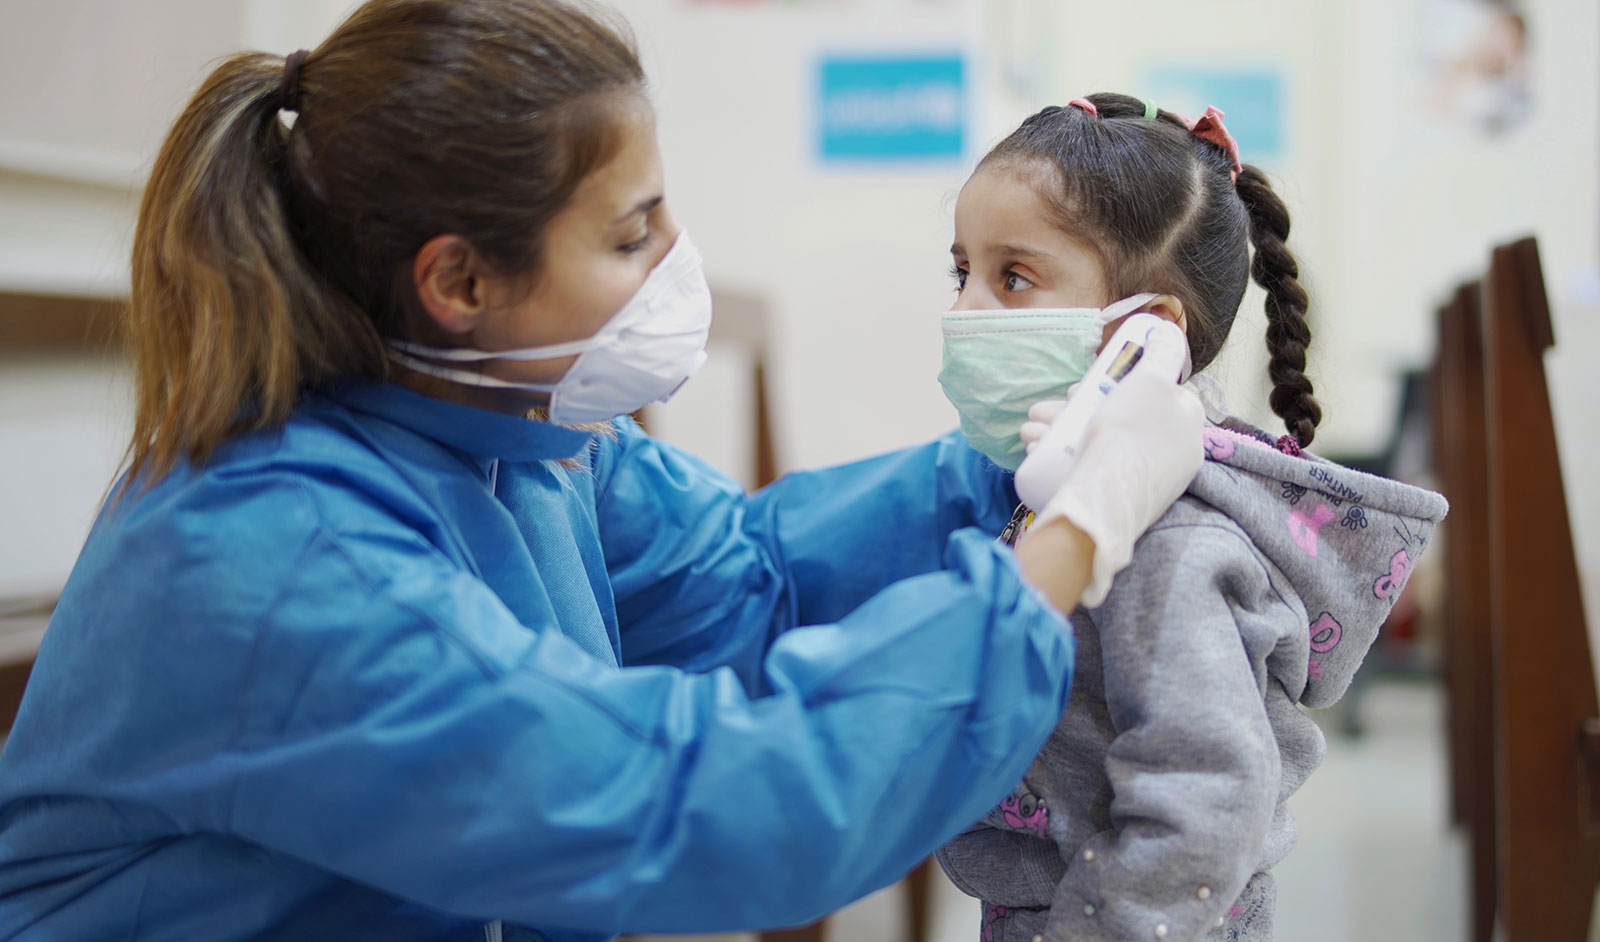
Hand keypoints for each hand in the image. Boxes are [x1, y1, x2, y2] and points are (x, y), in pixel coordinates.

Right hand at [1026, 323, 1203, 606]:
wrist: (1105, 499)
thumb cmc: (1130, 434)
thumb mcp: (1152, 381)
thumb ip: (1164, 353)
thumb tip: (1169, 330)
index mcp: (1187, 430)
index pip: (1156, 395)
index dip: (1117, 384)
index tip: (1085, 386)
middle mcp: (1172, 458)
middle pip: (1121, 422)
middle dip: (1076, 410)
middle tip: (1047, 410)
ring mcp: (1146, 484)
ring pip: (1099, 446)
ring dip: (1058, 432)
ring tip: (1029, 431)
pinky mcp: (1117, 505)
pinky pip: (1090, 472)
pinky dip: (1061, 459)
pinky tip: (1035, 452)